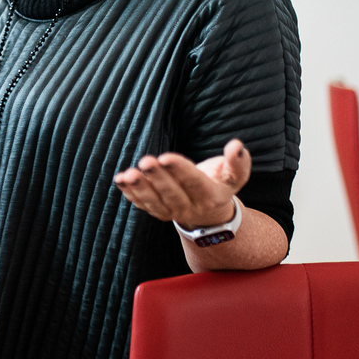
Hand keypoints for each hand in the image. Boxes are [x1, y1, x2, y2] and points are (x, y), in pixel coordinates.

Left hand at [113, 139, 251, 226]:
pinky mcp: (158, 212)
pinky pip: (143, 205)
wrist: (210, 212)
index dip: (180, 170)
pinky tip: (120, 180)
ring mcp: (172, 212)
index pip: (195, 183)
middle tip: (145, 162)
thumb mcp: (235, 176)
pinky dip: (130, 194)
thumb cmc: (221, 184)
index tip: (166, 157)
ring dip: (140, 189)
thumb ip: (238, 162)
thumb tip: (236, 145)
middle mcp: (190, 207)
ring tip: (128, 175)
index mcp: (210, 196)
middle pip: (172, 194)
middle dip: (158, 178)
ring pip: (155, 203)